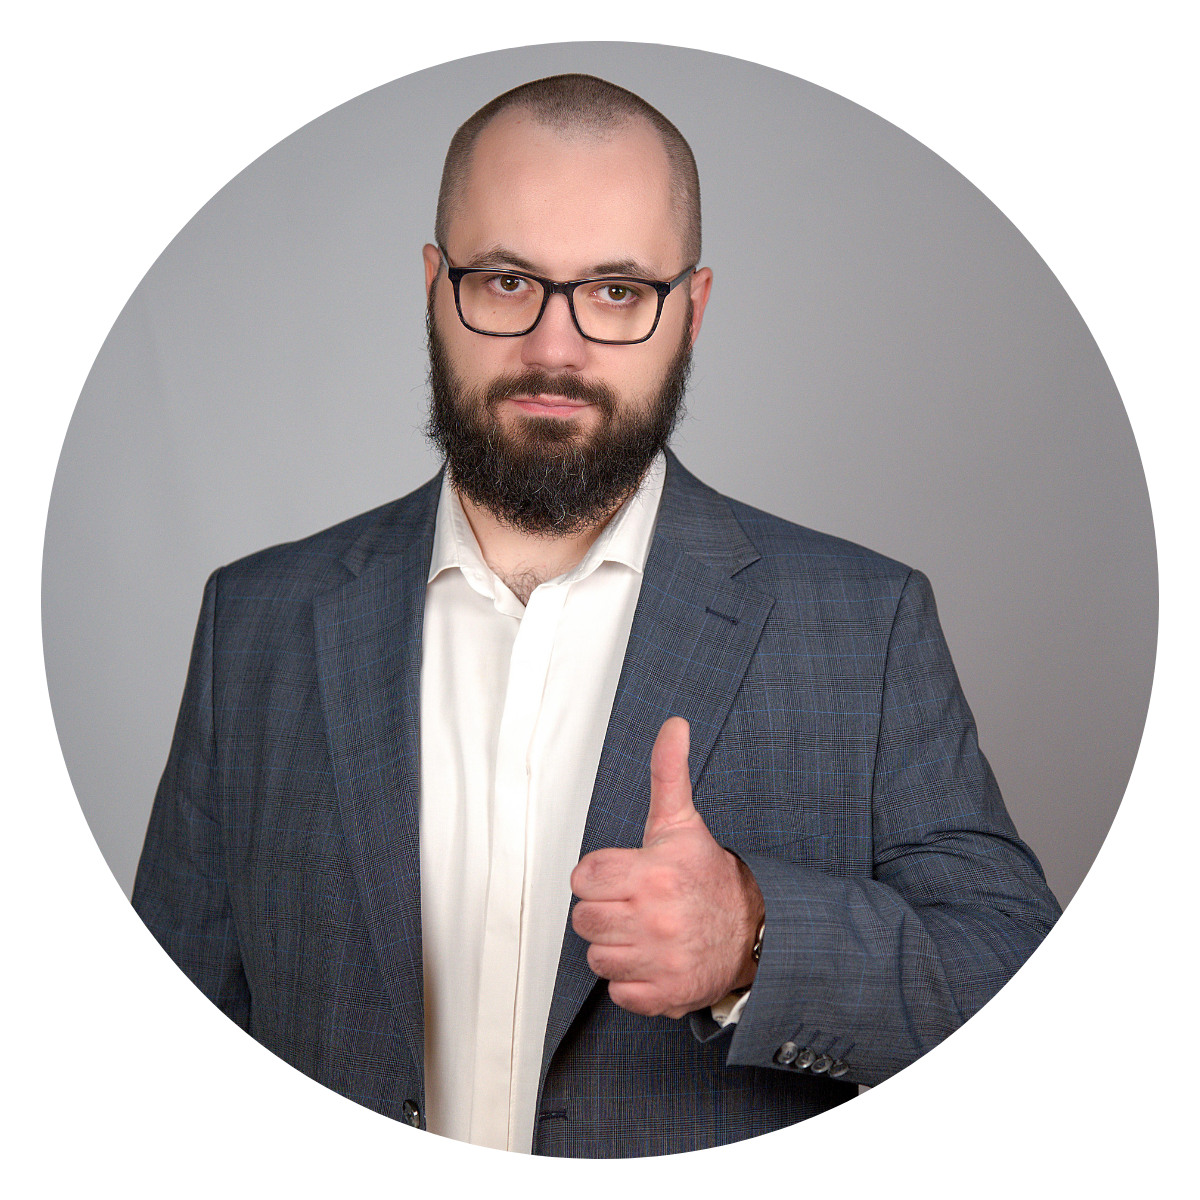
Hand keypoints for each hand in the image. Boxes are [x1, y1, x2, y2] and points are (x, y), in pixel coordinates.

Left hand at [570, 717, 765, 1017]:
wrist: (754, 930)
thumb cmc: (707, 876)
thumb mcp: (682, 822)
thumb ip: (668, 772)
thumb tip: (673, 725)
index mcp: (653, 874)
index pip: (584, 877)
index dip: (598, 876)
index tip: (620, 876)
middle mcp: (655, 919)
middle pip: (584, 919)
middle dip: (603, 911)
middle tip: (630, 904)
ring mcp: (660, 960)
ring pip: (597, 957)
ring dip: (615, 947)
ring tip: (641, 931)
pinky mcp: (665, 995)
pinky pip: (618, 992)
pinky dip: (630, 981)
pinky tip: (650, 960)